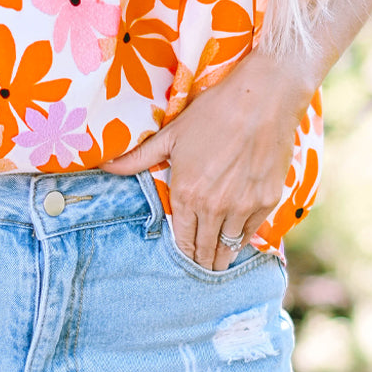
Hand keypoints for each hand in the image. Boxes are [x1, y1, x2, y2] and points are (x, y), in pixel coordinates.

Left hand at [102, 49, 315, 270]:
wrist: (260, 101)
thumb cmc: (212, 114)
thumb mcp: (170, 135)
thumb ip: (138, 158)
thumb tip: (103, 166)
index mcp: (186, 194)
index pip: (182, 240)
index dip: (183, 254)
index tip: (184, 261)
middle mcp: (214, 207)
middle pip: (205, 249)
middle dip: (201, 263)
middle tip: (200, 270)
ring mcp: (243, 206)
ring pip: (228, 246)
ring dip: (221, 257)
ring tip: (218, 265)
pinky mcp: (267, 201)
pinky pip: (251, 232)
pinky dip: (243, 239)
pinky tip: (238, 242)